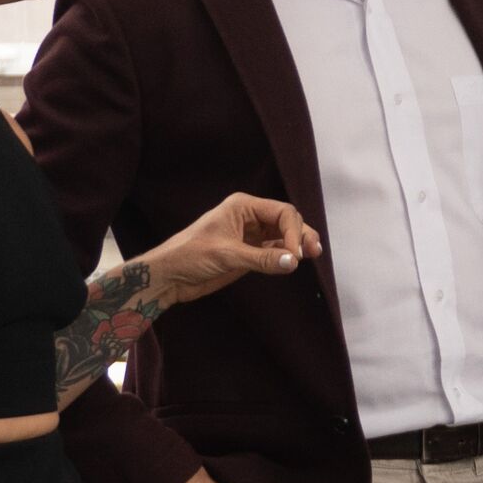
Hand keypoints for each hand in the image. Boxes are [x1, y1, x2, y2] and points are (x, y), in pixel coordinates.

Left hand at [154, 193, 318, 301]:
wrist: (169, 276)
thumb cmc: (189, 255)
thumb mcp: (227, 255)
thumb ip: (262, 258)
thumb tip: (294, 261)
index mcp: (243, 206)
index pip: (282, 212)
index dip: (293, 231)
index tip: (296, 254)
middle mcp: (250, 217)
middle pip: (287, 221)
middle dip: (300, 235)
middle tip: (312, 253)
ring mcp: (251, 235)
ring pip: (284, 236)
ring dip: (298, 244)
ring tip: (313, 255)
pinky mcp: (249, 253)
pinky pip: (275, 251)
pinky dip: (286, 256)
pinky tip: (296, 262)